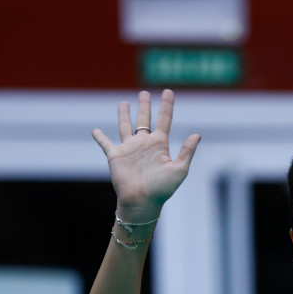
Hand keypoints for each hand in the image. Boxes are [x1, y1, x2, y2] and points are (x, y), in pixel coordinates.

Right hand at [92, 89, 200, 218]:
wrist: (142, 202)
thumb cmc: (162, 189)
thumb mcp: (179, 169)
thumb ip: (187, 152)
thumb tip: (197, 135)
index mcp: (159, 144)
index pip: (164, 119)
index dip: (167, 105)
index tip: (168, 91)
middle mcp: (144, 144)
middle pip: (144, 119)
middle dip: (144, 105)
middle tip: (144, 93)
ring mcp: (129, 149)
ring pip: (125, 126)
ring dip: (124, 115)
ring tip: (123, 103)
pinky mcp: (115, 156)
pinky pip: (105, 143)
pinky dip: (100, 137)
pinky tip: (95, 130)